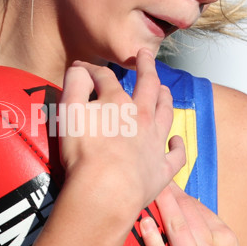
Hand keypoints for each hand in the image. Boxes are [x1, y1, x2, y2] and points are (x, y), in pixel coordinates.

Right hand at [59, 49, 185, 217]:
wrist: (106, 190)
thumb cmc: (84, 152)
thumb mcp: (68, 112)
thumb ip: (73, 85)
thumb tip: (79, 69)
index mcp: (118, 102)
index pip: (104, 77)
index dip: (91, 70)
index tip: (82, 68)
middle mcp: (142, 117)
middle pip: (148, 85)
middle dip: (146, 67)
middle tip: (145, 55)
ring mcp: (155, 142)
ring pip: (166, 113)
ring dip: (165, 98)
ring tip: (164, 89)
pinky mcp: (162, 169)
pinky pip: (176, 155)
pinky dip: (178, 146)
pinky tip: (175, 140)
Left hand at [140, 182, 246, 245]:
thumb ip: (210, 241)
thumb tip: (186, 215)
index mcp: (226, 243)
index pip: (198, 207)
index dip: (176, 191)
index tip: (158, 176)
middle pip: (185, 212)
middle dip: (164, 190)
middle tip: (143, 170)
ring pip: (176, 229)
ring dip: (158, 207)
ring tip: (140, 187)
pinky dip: (153, 240)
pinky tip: (143, 225)